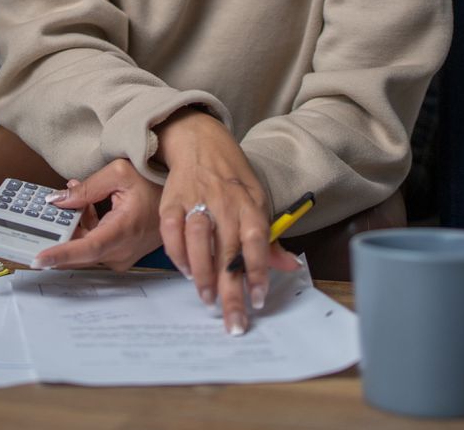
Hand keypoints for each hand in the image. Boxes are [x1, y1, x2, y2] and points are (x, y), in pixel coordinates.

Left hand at [32, 159, 163, 270]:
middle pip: (79, 251)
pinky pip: (94, 248)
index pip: (87, 248)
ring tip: (74, 197)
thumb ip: (86, 188)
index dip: (60, 255)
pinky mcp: (121, 256)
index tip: (38, 259)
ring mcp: (122, 257)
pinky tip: (85, 208)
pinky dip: (85, 229)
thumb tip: (57, 201)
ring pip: (84, 249)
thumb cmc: (155, 183)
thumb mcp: (119, 173)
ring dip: (74, 227)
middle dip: (59, 233)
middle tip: (43, 216)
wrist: (178, 200)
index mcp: (124, 230)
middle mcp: (122, 251)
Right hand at [154, 109, 300, 334]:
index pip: (257, 242)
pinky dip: (177, 253)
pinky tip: (186, 271)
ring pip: (198, 239)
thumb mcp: (257, 203)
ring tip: (207, 298)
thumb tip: (290, 267)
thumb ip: (269, 239)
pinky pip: (172, 230)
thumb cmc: (233, 180)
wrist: (201, 142)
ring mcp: (197, 200)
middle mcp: (224, 203)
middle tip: (233, 320)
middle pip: (228, 251)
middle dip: (230, 290)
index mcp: (250, 205)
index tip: (257, 300)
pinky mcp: (172, 201)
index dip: (258, 272)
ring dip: (202, 273)